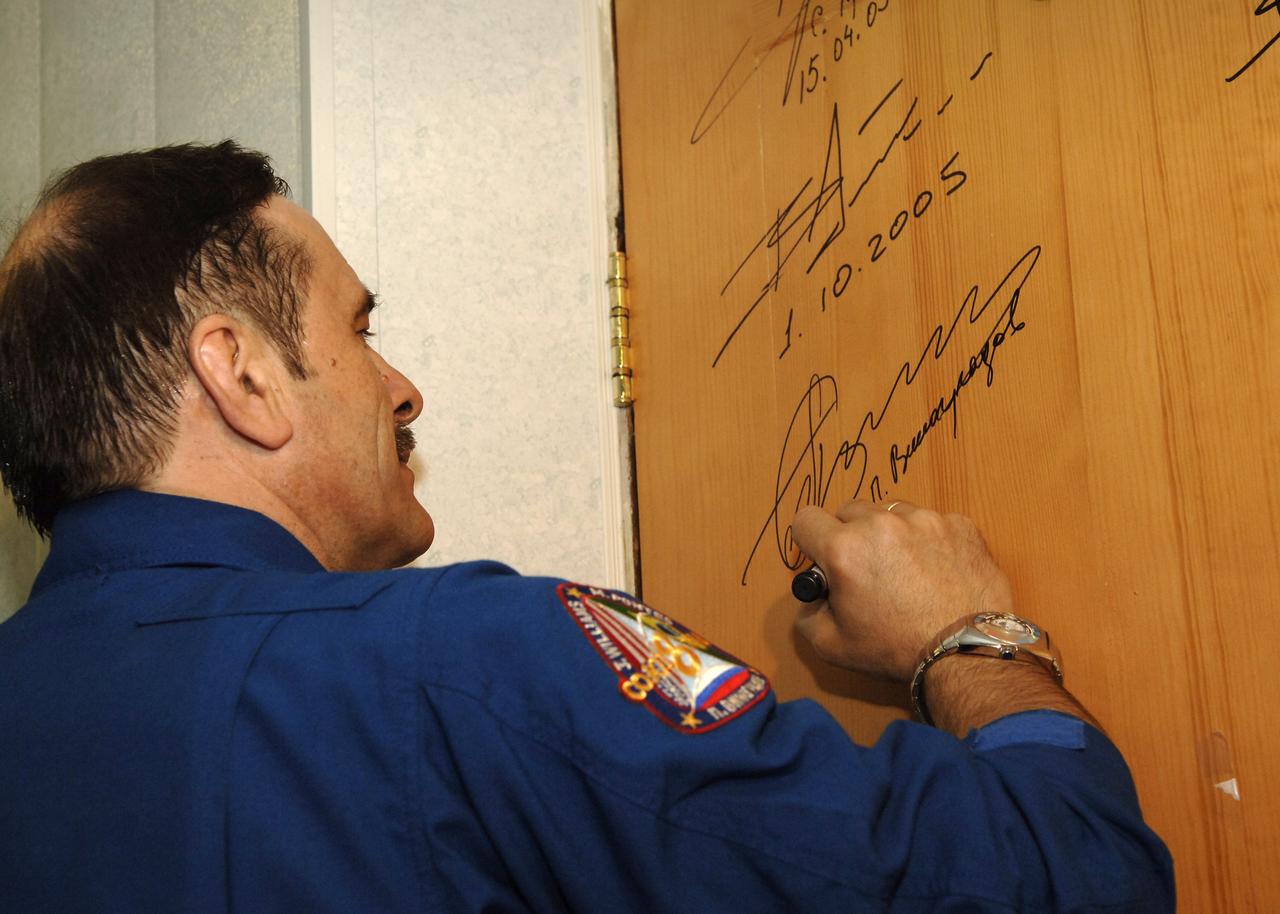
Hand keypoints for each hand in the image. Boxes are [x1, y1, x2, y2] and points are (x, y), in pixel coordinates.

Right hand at [790, 500, 1013, 682]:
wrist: (966, 653)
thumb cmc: (897, 650)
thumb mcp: (831, 645)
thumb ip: (807, 613)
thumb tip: (814, 594)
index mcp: (844, 549)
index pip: (806, 519)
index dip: (811, 541)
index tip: (824, 558)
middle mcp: (881, 524)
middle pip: (849, 510)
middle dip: (851, 535)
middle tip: (867, 570)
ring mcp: (924, 520)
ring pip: (891, 512)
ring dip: (890, 534)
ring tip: (905, 570)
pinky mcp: (958, 524)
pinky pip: (931, 521)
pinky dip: (927, 540)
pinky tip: (935, 571)